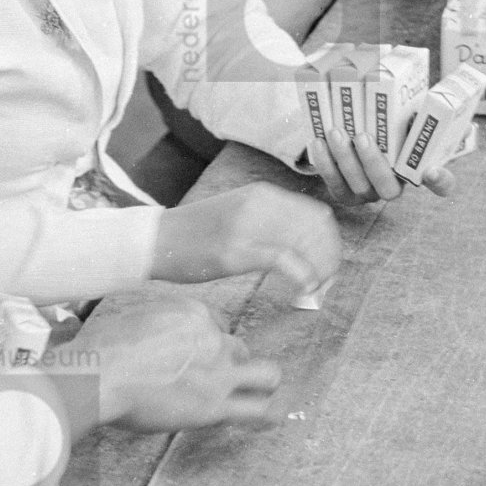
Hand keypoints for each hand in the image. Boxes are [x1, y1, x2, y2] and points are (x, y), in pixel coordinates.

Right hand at [69, 289, 281, 430]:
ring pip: (265, 374)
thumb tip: (136, 326)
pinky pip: (257, 410)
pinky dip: (267, 415)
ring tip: (257, 395)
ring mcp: (219, 372)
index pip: (218, 324)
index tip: (198, 357)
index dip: (210, 343)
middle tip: (219, 379)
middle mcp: (212, 338)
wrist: (98, 374)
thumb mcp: (125, 312)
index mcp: (192, 312)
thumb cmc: (100, 347)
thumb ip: (144, 320)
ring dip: (261, 384)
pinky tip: (273, 419)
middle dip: (232, 363)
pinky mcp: (215, 405)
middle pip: (239, 348)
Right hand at [151, 180, 341, 300]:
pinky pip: (286, 260)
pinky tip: (303, 291)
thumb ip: (269, 224)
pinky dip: (303, 277)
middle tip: (326, 284)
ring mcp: (249, 225)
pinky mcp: (237, 250)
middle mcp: (261, 203)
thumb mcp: (238, 215)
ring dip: (321, 271)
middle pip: (319, 229)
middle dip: (331, 259)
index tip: (328, 267)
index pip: (318, 214)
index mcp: (263, 194)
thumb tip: (303, 246)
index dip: (331, 242)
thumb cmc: (195, 234)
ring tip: (315, 291)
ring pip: (307, 244)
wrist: (154, 239)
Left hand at [302, 101, 433, 205]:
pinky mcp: (346, 195)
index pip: (443, 184)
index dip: (441, 181)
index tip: (432, 170)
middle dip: (374, 163)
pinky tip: (318, 142)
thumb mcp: (408, 112)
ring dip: (345, 160)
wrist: (355, 129)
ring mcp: (370, 194)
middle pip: (389, 189)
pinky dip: (325, 164)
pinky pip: (335, 186)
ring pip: (358, 187)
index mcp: (419, 168)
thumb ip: (419, 108)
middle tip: (363, 136)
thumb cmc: (390, 120)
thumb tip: (420, 83)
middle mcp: (396, 186)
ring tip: (335, 132)